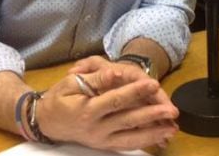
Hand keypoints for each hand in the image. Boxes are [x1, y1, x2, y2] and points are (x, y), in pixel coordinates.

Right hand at [36, 59, 178, 150]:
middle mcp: (96, 128)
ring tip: (172, 129)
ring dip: (153, 133)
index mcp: (87, 110)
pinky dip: (144, 142)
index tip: (153, 83)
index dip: (135, 92)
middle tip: (171, 110)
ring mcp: (101, 140)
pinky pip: (127, 144)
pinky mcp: (105, 145)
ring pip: (130, 137)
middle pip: (127, 121)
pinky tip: (160, 138)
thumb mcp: (72, 83)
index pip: (115, 100)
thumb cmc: (60, 98)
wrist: (46, 122)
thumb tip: (116, 73)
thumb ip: (96, 79)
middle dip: (151, 115)